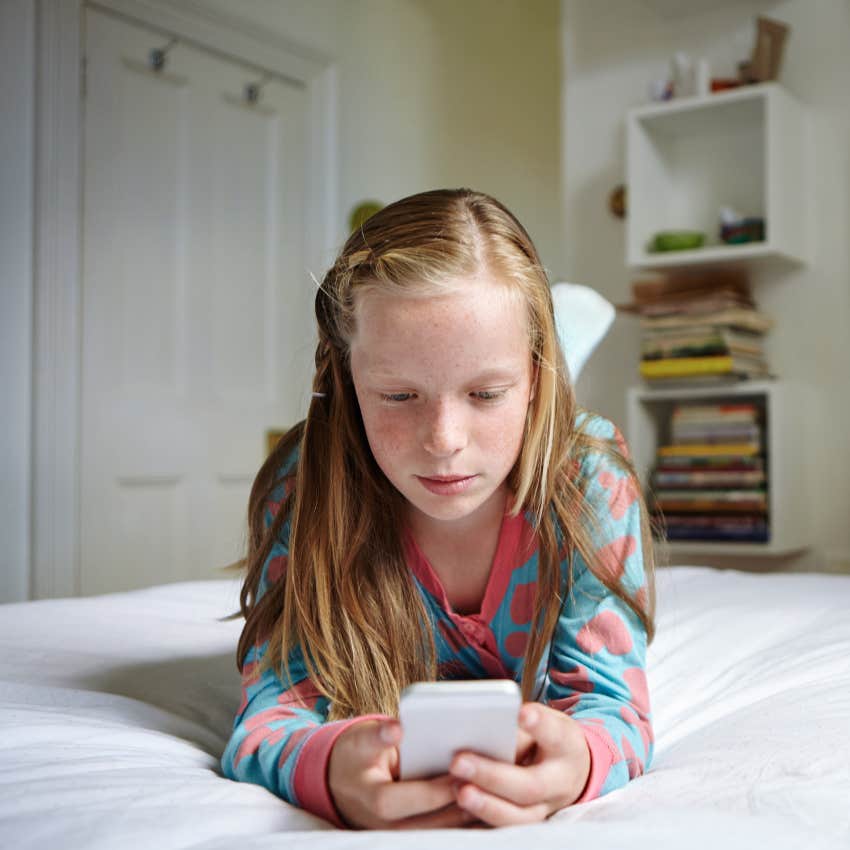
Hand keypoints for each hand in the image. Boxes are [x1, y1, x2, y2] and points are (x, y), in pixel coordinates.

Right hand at [328, 719, 479, 829]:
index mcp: (374, 801)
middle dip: (463, 802)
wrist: (341, 783)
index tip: (462, 771)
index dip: (435, 788)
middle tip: (492, 782)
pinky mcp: (415, 836)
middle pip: (433, 822)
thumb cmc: (355, 756)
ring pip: (443, 831)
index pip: (409, 800)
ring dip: (470, 814)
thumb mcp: (359, 740)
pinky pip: (445, 830)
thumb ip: (378, 735)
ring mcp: (403, 836)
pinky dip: (465, 819)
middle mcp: (389, 827)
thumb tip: (398, 728)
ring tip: (498, 792)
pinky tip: (489, 801)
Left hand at [448, 702, 590, 825]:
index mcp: (565, 747)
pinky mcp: (528, 823)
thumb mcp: (543, 722)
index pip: (555, 734)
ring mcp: (545, 808)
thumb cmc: (548, 738)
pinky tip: (461, 809)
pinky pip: (504, 830)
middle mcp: (559, 782)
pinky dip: (481, 823)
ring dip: (486, 805)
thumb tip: (483, 725)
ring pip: (519, 817)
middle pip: (530, 786)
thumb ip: (518, 725)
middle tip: (458, 762)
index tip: (522, 713)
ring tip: (460, 791)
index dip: (539, 724)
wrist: (571, 772)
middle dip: (492, 776)